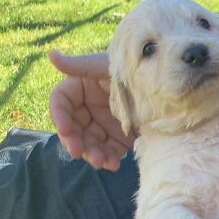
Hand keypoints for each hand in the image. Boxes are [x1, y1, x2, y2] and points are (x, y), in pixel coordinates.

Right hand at [48, 50, 134, 170]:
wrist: (167, 82)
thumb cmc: (135, 66)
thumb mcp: (108, 65)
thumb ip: (80, 65)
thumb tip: (51, 54)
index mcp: (82, 87)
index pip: (61, 102)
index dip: (59, 116)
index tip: (65, 130)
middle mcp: (90, 107)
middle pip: (73, 128)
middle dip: (75, 142)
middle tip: (79, 153)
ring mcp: (104, 124)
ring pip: (89, 143)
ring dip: (92, 154)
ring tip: (101, 162)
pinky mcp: (119, 137)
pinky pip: (109, 151)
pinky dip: (109, 159)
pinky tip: (114, 164)